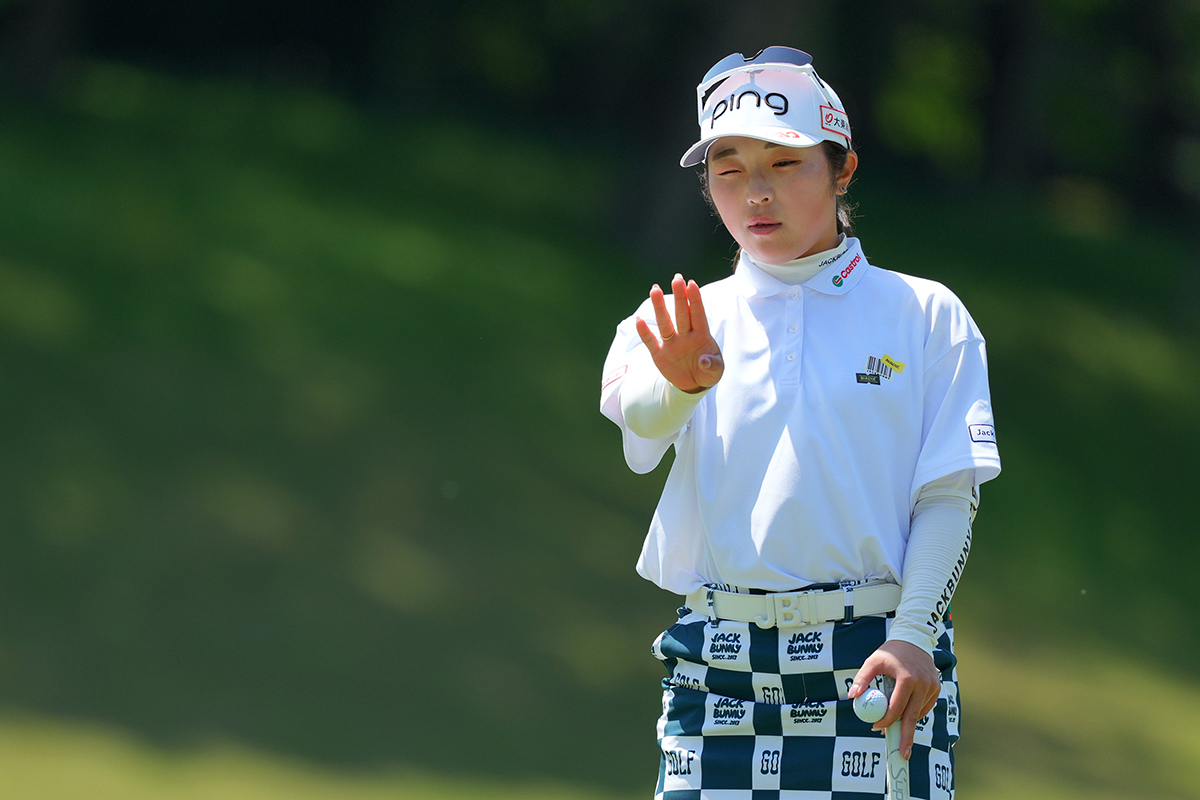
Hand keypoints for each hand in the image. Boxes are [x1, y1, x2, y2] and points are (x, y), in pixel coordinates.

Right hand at [634, 273, 723, 392]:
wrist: (693, 385)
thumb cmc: (707, 372)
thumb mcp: (716, 372)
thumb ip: (713, 366)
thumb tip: (704, 361)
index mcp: (702, 336)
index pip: (698, 315)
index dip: (695, 300)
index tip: (692, 284)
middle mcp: (686, 335)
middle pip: (682, 314)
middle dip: (679, 297)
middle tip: (676, 279)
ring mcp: (672, 344)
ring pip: (665, 323)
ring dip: (660, 307)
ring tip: (655, 289)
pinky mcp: (660, 355)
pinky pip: (651, 342)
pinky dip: (644, 332)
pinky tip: (639, 320)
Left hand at [847, 640, 940, 759]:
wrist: (913, 639)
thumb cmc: (890, 652)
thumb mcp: (873, 661)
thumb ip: (862, 678)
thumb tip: (852, 698)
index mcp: (907, 678)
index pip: (896, 707)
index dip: (886, 720)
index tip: (876, 727)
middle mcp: (923, 684)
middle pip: (913, 716)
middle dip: (906, 736)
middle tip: (902, 753)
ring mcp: (932, 687)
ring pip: (920, 713)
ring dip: (908, 723)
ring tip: (898, 731)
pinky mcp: (937, 688)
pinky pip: (925, 707)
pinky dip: (916, 713)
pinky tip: (906, 714)